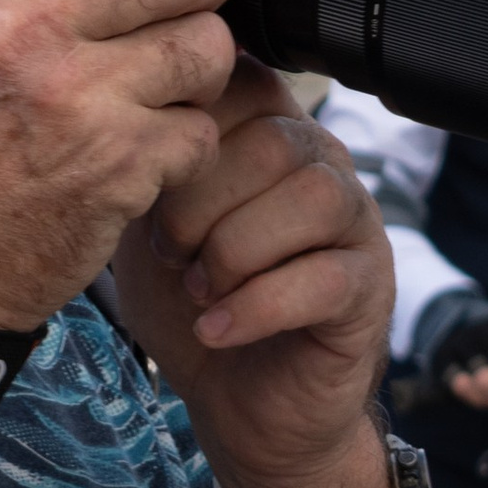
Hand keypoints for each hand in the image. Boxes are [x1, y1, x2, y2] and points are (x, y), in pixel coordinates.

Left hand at [116, 66, 394, 487]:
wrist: (238, 406)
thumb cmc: (192, 304)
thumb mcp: (148, 223)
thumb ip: (145, 164)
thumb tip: (117, 112)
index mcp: (270, 133)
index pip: (245, 82)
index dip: (187, 133)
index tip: (149, 193)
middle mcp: (324, 166)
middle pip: (276, 140)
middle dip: (202, 202)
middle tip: (169, 254)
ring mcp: (356, 226)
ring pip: (313, 199)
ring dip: (236, 250)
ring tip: (197, 290)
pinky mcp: (370, 291)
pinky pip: (324, 278)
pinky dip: (255, 307)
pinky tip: (215, 329)